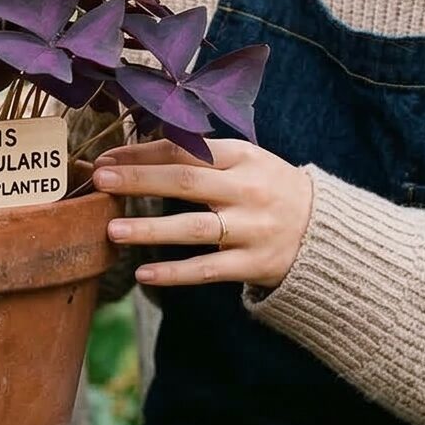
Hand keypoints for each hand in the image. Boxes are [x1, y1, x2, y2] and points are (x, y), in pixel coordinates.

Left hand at [93, 138, 314, 290]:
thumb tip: (139, 151)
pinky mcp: (254, 264)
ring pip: (193, 228)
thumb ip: (202, 156)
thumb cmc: (271, 189)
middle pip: (185, 182)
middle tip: (99, 180)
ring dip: (149, 228)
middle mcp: (248, 190)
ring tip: (112, 230)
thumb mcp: (247, 162)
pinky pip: (207, 270)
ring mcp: (252, 229)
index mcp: (244, 157)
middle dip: (138, 180)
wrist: (326, 232)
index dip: (143, 153)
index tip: (107, 158)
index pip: (185, 151)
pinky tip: (143, 273)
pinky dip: (174, 273)